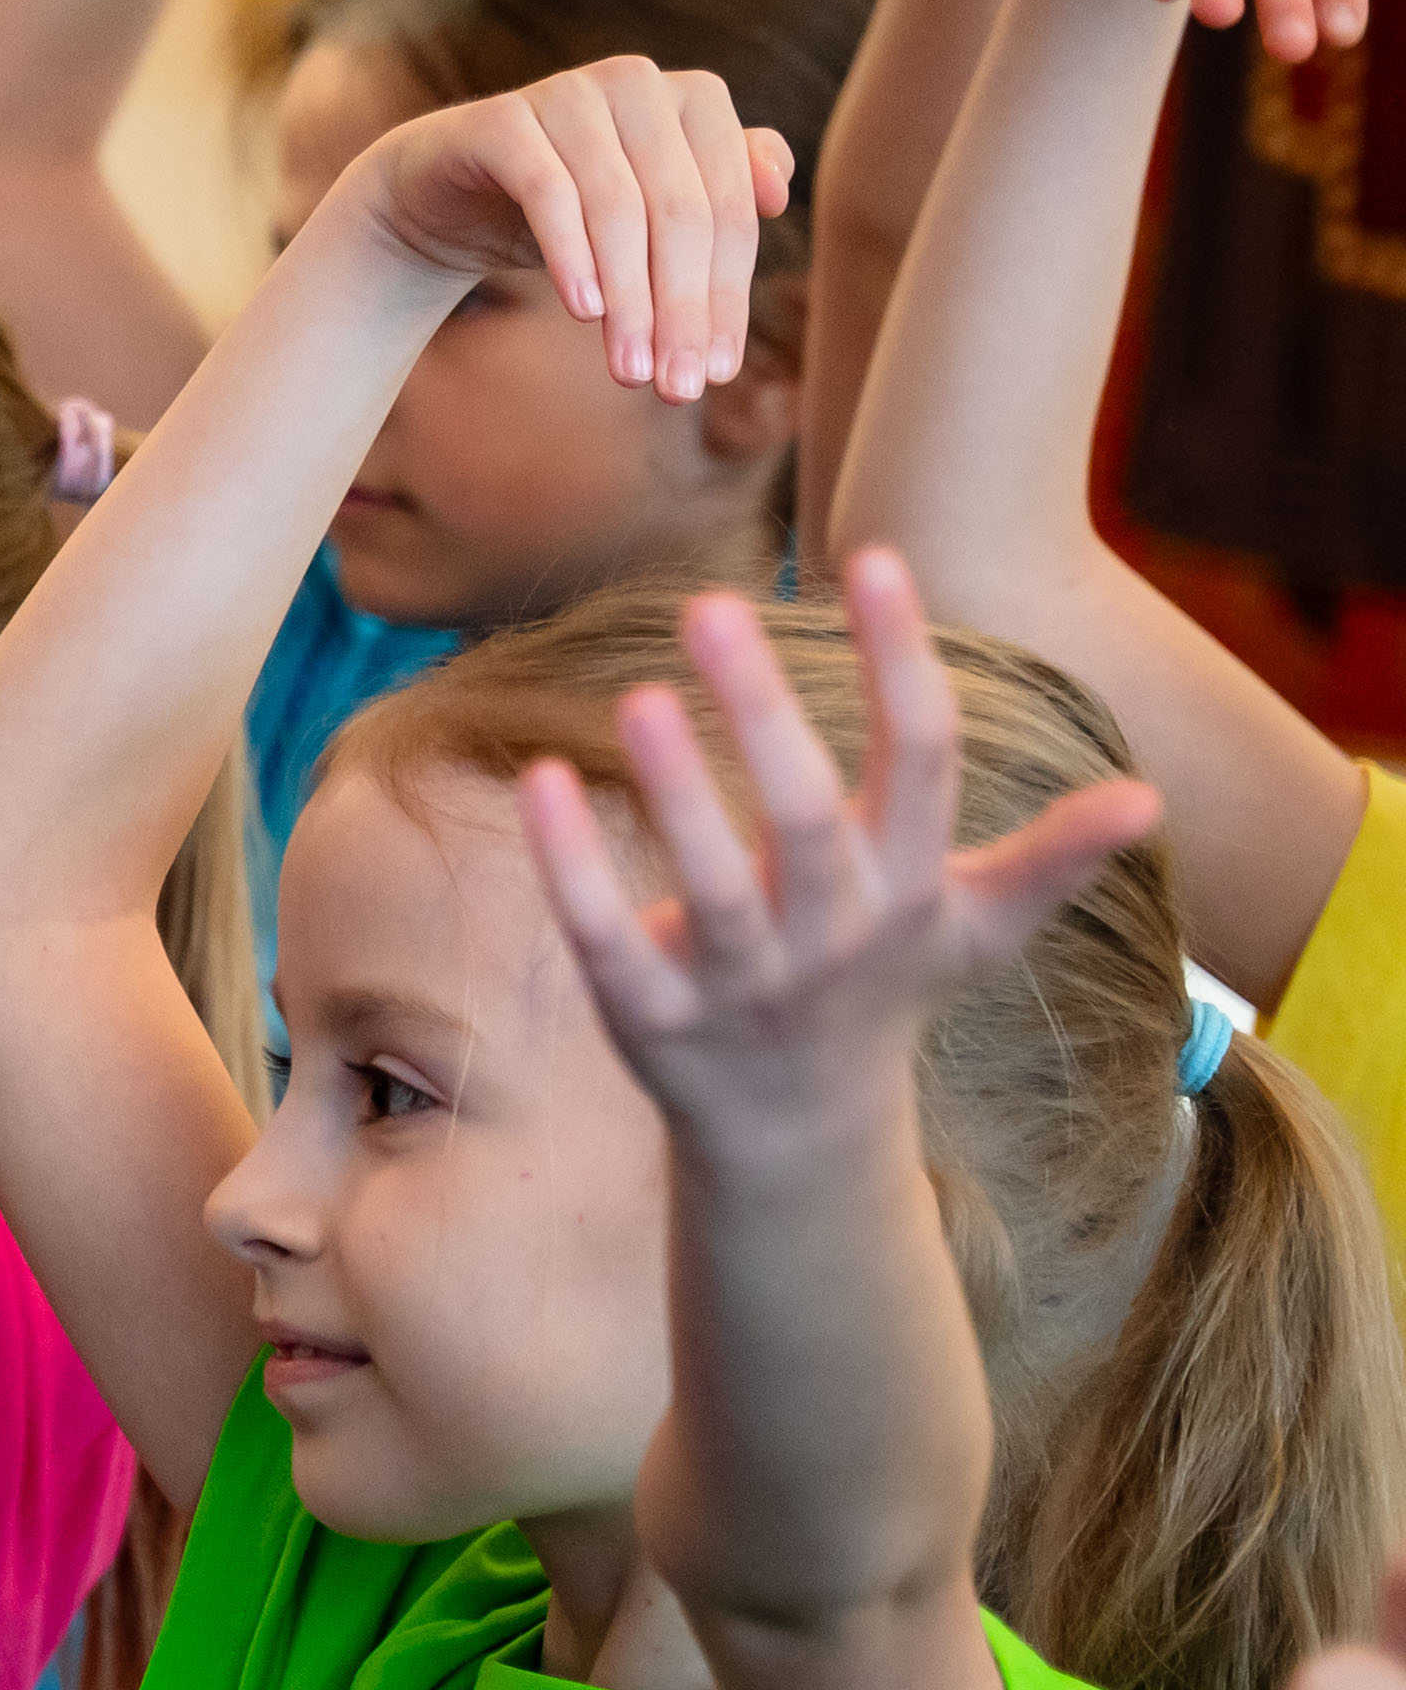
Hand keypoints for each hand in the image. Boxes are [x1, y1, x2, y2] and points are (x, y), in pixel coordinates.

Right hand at [342, 54, 794, 402]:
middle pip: (681, 211)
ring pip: (619, 207)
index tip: (719, 373)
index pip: (729, 209)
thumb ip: (719, 205)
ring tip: (629, 370)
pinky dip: (571, 255)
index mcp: (694, 100)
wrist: (445, 198)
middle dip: (682, 308)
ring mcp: (567, 93)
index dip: (728, 296)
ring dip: (630, 299)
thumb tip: (780, 194)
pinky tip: (584, 312)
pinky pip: (548, 191)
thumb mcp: (651, 220)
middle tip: (677, 387)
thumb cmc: (566, 213)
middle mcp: (637, 82)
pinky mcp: (501, 119)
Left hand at [517, 552, 1163, 1175]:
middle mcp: (833, 934)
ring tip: (637, 693)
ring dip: (675, 791)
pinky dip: (573, 870)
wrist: (803, 1133)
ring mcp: (742, 983)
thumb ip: (1053, 859)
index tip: (873, 556)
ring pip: (709, 887)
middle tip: (710, 605)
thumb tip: (1149, 797)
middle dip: (764, 713)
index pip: (922, 761)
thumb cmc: (886, 989)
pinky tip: (538, 783)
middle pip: (805, 816)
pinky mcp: (652, 1018)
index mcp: (912, 888)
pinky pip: (607, 942)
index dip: (902, 660)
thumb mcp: (977, 927)